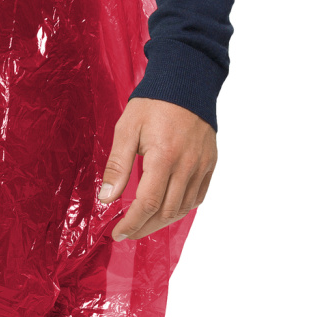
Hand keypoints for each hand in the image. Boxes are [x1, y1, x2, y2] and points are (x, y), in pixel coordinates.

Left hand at [98, 97, 216, 242]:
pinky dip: (181, 209)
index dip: (131, 224)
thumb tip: (107, 197)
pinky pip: (197, 197)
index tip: (117, 233)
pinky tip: (166, 210)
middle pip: (165, 212)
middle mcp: (186, 166)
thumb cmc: (154, 104)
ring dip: (161, 222)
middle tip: (127, 232)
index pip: (147, 204)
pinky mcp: (210, 164)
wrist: (187, 82)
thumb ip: (117, 165)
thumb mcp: (127, 129)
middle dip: (144, 228)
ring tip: (143, 224)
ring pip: (182, 209)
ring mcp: (201, 166)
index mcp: (164, 157)